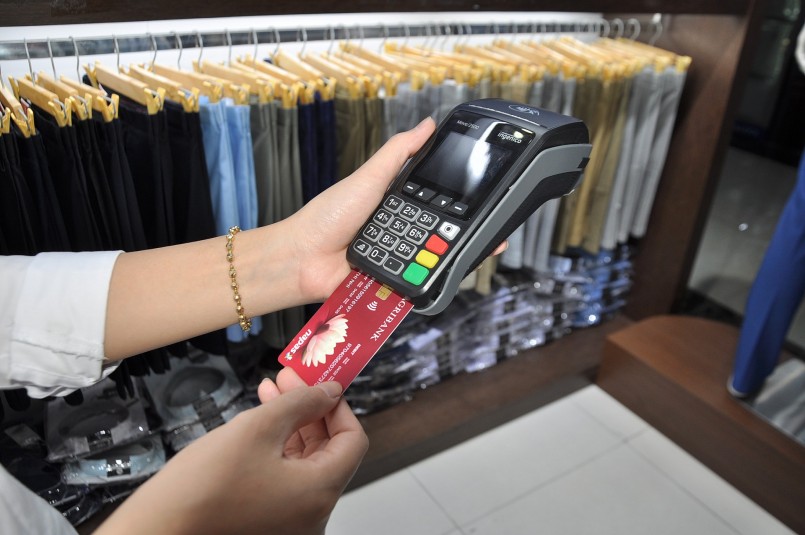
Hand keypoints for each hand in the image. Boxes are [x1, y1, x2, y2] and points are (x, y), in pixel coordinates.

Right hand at [96, 370, 367, 534]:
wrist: (156, 531)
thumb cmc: (203, 487)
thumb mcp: (258, 428)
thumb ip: (301, 404)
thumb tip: (329, 391)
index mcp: (319, 492)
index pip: (353, 440)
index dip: (337, 406)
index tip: (319, 382)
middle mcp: (313, 514)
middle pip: (329, 451)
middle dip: (310, 410)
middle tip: (289, 380)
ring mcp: (291, 522)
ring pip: (305, 463)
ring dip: (292, 424)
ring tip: (271, 392)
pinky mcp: (268, 522)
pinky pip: (286, 480)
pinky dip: (277, 448)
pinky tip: (260, 422)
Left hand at [287, 117, 435, 301]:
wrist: (303, 259)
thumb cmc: (327, 217)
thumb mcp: (369, 177)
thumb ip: (399, 151)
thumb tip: (427, 125)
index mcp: (390, 202)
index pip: (428, 199)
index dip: (446, 198)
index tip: (466, 195)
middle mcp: (393, 228)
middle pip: (430, 230)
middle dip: (436, 232)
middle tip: (448, 231)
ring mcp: (390, 255)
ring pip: (422, 258)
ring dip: (422, 257)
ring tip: (423, 253)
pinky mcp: (386, 280)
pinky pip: (408, 282)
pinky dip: (410, 279)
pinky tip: (411, 273)